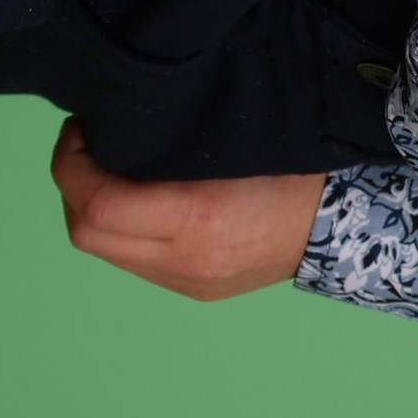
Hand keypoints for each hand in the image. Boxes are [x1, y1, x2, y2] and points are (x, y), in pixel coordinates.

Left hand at [50, 119, 325, 300]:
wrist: (346, 225)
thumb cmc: (296, 171)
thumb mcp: (235, 143)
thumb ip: (172, 142)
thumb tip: (117, 127)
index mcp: (198, 218)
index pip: (95, 204)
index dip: (71, 164)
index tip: (81, 129)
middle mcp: (185, 260)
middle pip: (85, 232)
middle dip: (73, 185)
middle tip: (87, 146)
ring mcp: (186, 282)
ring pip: (103, 249)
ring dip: (94, 207)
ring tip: (112, 171)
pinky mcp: (192, 290)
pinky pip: (132, 260)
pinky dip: (122, 228)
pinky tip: (141, 202)